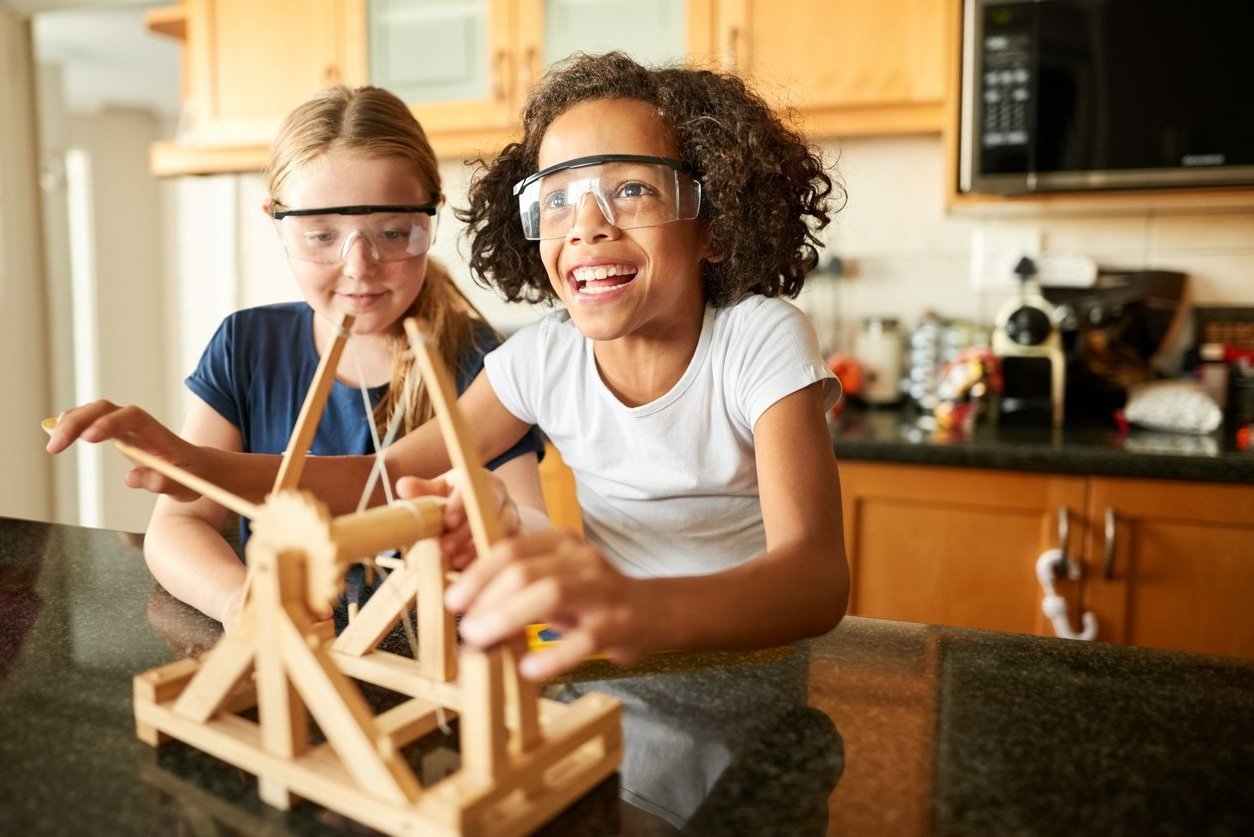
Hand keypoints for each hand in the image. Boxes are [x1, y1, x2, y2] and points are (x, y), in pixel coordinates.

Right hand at [45, 401, 202, 501]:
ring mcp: (126, 426)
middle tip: (56, 447)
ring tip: (54, 444)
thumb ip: (161, 482)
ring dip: (71, 422)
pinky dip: (73, 423)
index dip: (108, 423)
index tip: (89, 438)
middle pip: (105, 408)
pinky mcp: (117, 432)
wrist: (198, 469)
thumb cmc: (191, 477)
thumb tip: (131, 479)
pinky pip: (92, 420)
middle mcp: (139, 424)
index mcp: (157, 434)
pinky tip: (57, 432)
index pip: (131, 417)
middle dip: (78, 422)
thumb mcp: (183, 487)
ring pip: (95, 411)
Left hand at [397, 469, 522, 570]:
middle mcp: (500, 496)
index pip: (472, 487)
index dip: (460, 504)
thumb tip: (403, 486)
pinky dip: (495, 559)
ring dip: (479, 547)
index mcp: (479, 480)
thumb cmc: (455, 504)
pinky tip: (475, 571)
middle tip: (446, 548)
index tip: (446, 520)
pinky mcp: (520, 536)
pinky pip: (513, 547)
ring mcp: (513, 516)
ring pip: (504, 530)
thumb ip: (422, 491)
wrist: (486, 516)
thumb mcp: (439, 494)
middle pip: (491, 510)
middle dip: (467, 531)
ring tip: (457, 562)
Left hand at [444, 529, 653, 680]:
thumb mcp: (557, 580)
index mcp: (562, 543)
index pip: (512, 550)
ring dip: (509, 618)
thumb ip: (519, 588)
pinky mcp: (621, 624)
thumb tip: (468, 611)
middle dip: (488, 599)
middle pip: (526, 571)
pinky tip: (529, 670)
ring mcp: (605, 590)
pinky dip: (553, 656)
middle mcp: (583, 559)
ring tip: (484, 643)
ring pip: (552, 593)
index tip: (456, 602)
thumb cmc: (594, 598)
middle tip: (467, 630)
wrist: (657, 612)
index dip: (478, 575)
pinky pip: (584, 639)